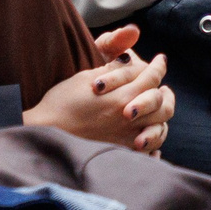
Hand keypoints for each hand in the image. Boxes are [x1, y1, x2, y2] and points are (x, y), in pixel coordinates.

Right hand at [23, 24, 174, 154]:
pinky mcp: (120, 153)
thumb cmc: (62, 102)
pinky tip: (149, 136)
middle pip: (161, 103)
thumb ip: (113, 68)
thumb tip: (131, 56)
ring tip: (159, 109)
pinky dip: (153, 146)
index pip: (151, 77)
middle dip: (165, 91)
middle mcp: (128, 119)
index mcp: (121, 97)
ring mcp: (126, 139)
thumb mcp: (85, 77)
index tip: (160, 59)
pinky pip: (148, 152)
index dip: (158, 66)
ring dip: (162, 115)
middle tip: (163, 86)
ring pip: (159, 127)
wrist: (45, 133)